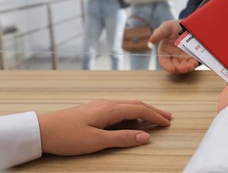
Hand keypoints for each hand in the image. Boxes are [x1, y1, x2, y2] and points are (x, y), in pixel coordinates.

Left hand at [37, 100, 170, 155]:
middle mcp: (107, 103)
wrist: (43, 129)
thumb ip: (122, 138)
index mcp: (110, 109)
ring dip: (144, 110)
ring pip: (129, 104)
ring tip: (155, 116)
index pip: (140, 110)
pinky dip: (132, 111)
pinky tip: (132, 117)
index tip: (167, 123)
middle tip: (168, 117)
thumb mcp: (96, 141)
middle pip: (137, 104)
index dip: (155, 116)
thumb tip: (145, 137)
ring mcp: (101, 104)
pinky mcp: (95, 108)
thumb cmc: (67, 136)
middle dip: (154, 110)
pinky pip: (120, 107)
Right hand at [149, 20, 198, 73]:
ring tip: (191, 66)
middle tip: (184, 68)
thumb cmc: (174, 27)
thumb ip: (158, 33)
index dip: (168, 67)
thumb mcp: (166, 27)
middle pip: (175, 66)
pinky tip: (195, 62)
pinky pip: (192, 62)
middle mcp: (173, 56)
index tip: (173, 69)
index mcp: (165, 52)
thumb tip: (151, 41)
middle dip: (180, 69)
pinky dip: (193, 64)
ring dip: (187, 68)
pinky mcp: (191, 56)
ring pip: (184, 66)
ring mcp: (182, 57)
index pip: (164, 62)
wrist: (187, 23)